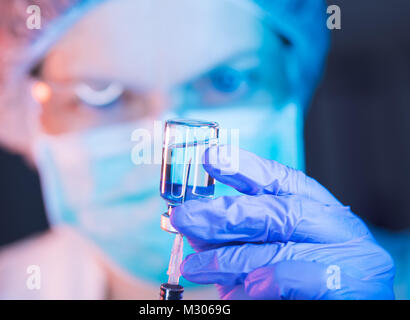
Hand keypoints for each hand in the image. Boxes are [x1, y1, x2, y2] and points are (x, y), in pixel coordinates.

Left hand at [170, 146, 394, 299]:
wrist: (350, 304)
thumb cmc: (307, 281)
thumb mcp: (273, 251)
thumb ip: (243, 239)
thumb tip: (197, 230)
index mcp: (319, 208)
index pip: (281, 179)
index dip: (244, 167)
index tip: (210, 157)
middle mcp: (334, 225)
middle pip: (274, 210)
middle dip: (224, 215)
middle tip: (184, 218)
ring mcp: (348, 254)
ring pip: (279, 246)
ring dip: (228, 258)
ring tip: (193, 267)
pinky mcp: (351, 286)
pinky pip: (298, 277)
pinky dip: (267, 281)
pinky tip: (243, 289)